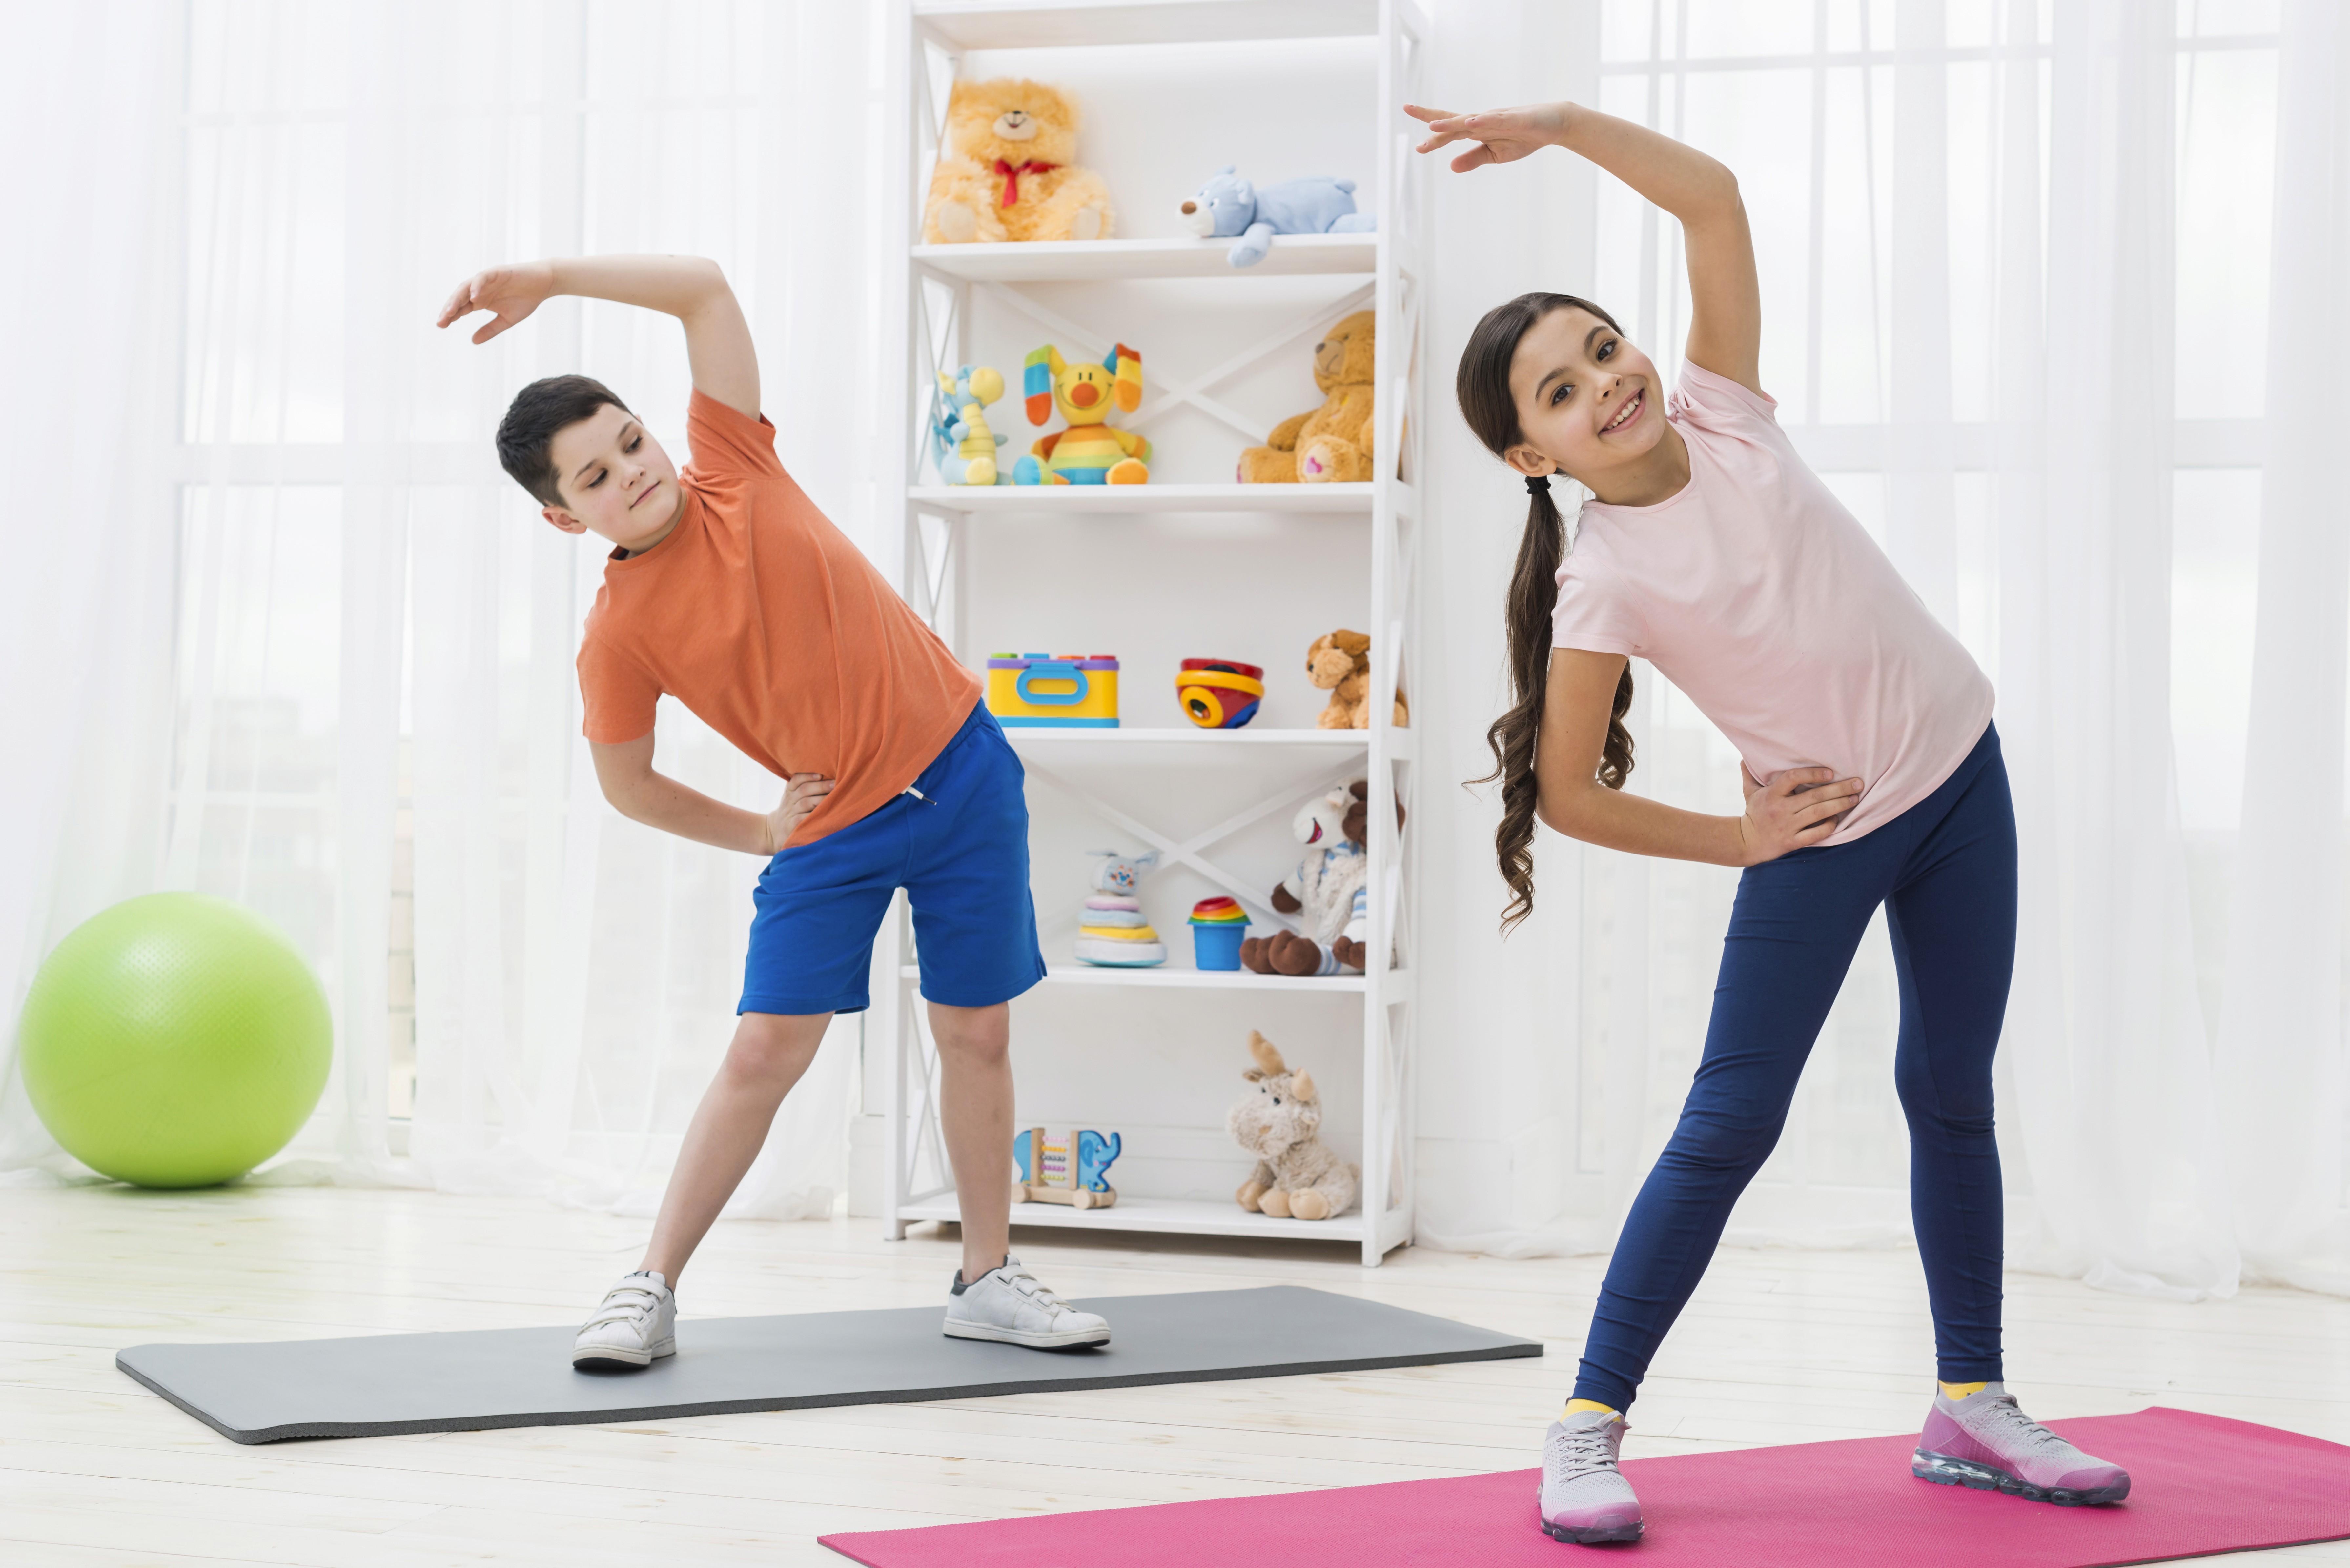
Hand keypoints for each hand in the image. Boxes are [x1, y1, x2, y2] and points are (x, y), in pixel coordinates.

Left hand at [435, 260, 557, 343]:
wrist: (543, 284)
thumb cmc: (526, 299)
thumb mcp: (507, 320)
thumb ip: (490, 329)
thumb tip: (473, 341)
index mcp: (480, 300)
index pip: (461, 308)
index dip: (450, 316)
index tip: (441, 325)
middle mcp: (480, 289)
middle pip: (459, 298)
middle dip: (449, 309)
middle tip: (441, 322)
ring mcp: (487, 280)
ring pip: (466, 287)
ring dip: (457, 299)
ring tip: (450, 311)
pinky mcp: (496, 272)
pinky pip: (482, 278)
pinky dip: (476, 286)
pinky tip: (473, 298)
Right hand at [758, 773, 833, 854]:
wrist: (775, 831)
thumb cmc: (792, 810)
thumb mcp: (793, 797)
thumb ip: (804, 786)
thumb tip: (827, 776)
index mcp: (790, 791)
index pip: (796, 779)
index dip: (807, 776)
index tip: (820, 775)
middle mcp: (789, 800)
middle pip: (804, 790)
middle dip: (820, 786)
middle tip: (835, 784)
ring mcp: (789, 813)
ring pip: (804, 803)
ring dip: (820, 799)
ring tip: (834, 796)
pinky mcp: (791, 826)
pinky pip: (801, 819)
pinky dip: (812, 815)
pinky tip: (824, 813)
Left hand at [1405, 102, 1571, 171]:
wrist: (1552, 126)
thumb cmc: (1523, 138)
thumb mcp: (1495, 155)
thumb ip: (1473, 159)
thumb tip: (1451, 167)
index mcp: (1477, 131)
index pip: (1450, 132)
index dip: (1433, 137)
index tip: (1416, 147)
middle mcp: (1482, 121)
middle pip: (1452, 119)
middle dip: (1430, 116)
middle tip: (1406, 108)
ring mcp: (1497, 118)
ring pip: (1469, 119)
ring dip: (1450, 122)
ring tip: (1431, 125)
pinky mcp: (1513, 118)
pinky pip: (1495, 120)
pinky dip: (1482, 121)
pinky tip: (1469, 123)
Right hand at [1736, 765, 1862, 864]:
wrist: (1745, 843)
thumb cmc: (1752, 814)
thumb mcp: (1748, 791)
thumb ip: (1750, 773)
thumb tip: (1746, 756)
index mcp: (1771, 794)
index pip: (1793, 778)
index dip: (1813, 773)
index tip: (1830, 772)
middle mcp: (1781, 809)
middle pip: (1814, 796)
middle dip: (1839, 789)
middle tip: (1859, 783)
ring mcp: (1787, 826)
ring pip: (1818, 813)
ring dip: (1840, 805)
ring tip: (1855, 798)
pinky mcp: (1792, 842)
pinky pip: (1815, 834)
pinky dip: (1828, 826)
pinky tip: (1838, 819)